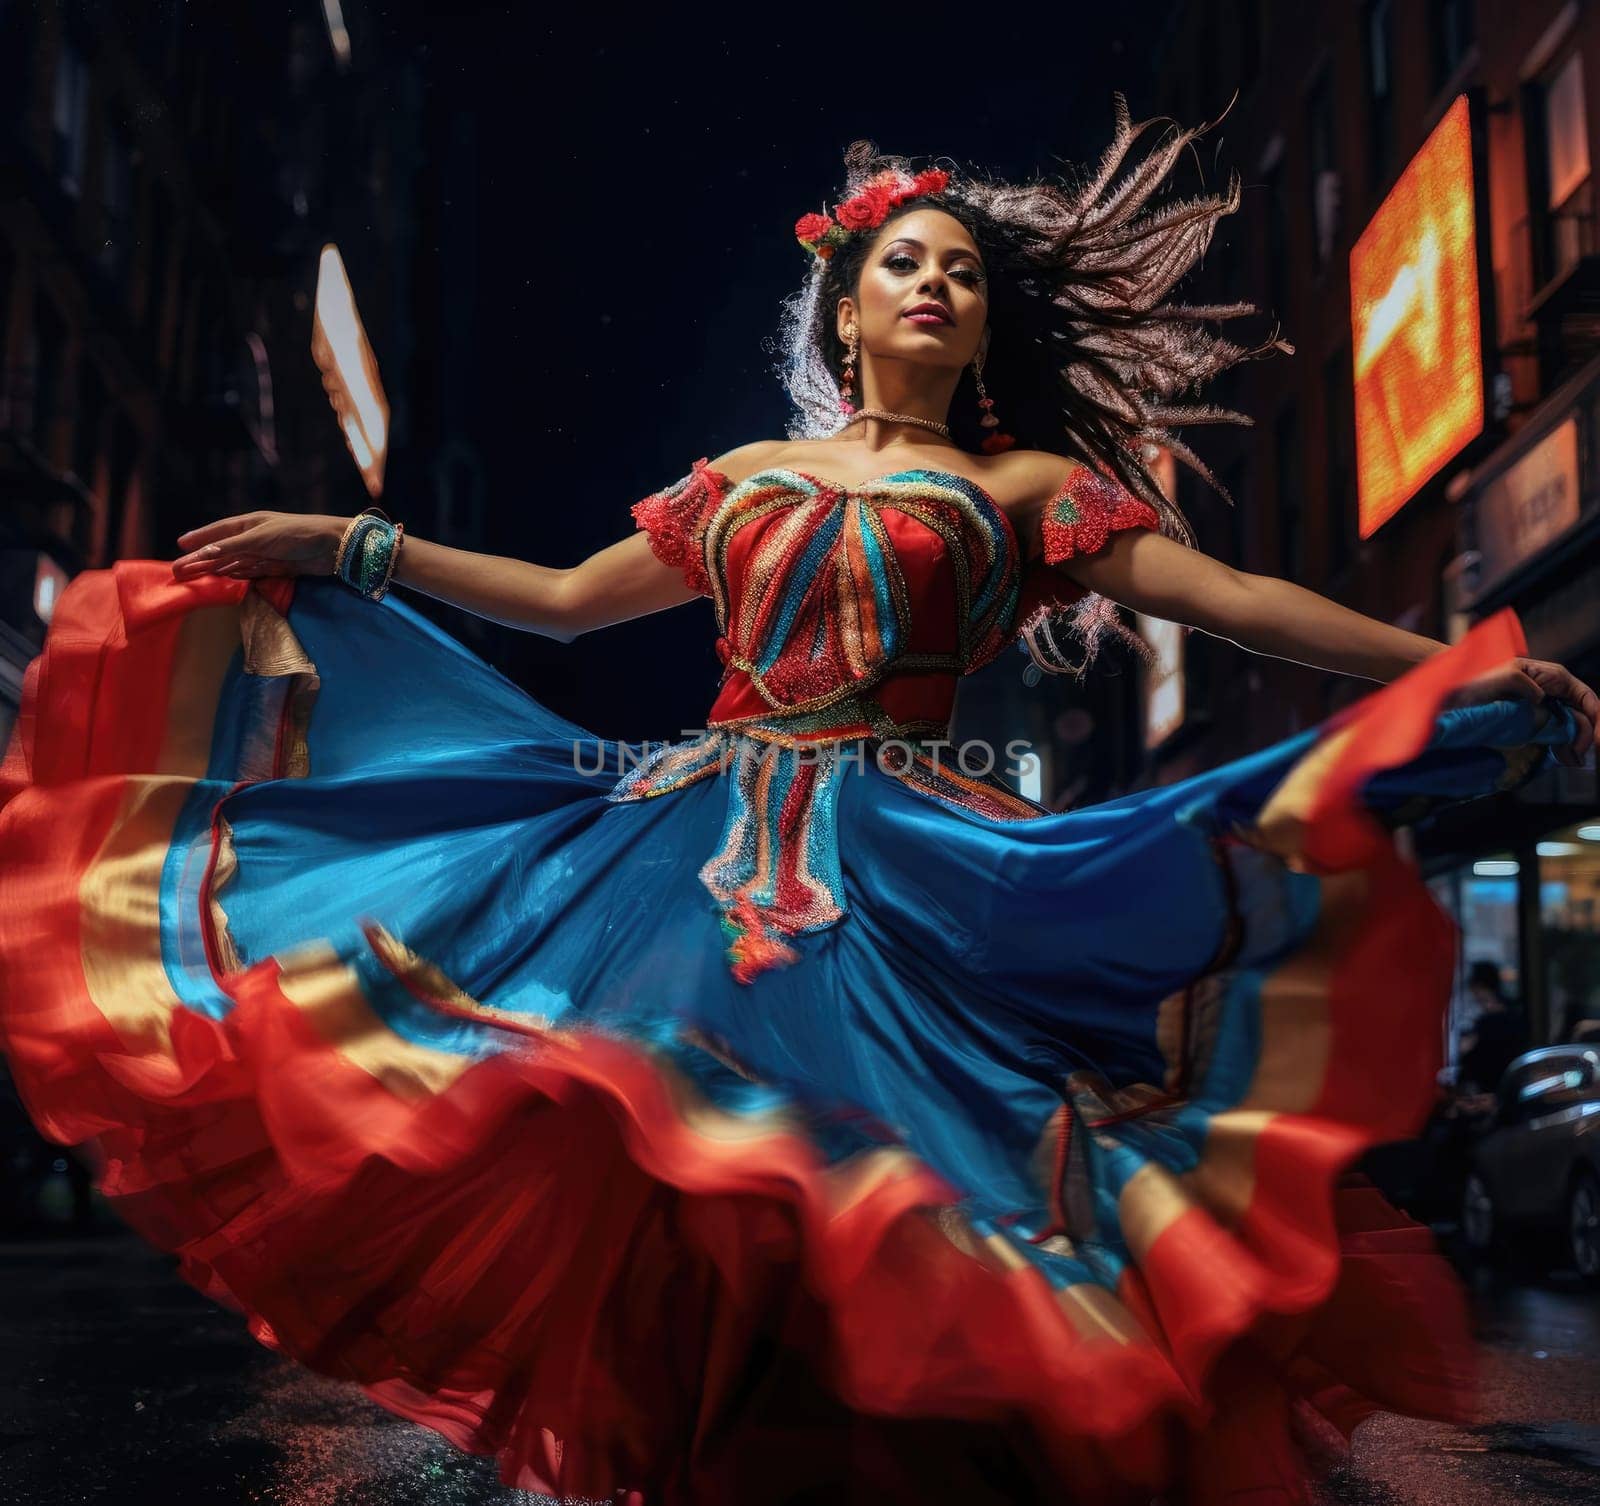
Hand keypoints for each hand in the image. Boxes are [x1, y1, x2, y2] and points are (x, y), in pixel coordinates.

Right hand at [171, 513, 349, 581]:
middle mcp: (255, 538)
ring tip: (193, 578)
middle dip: (200, 560)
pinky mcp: (276, 568)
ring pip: (232, 563)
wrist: (333, 547)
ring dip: (213, 570)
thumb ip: (234, 546)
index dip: (199, 539)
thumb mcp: (262, 538)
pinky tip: (222, 580)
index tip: (179, 545)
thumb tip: (205, 552)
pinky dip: (235, 576)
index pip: (218, 532)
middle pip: (222, 550)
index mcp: (250, 524)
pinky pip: (250, 573)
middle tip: (178, 570)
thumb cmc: (298, 533)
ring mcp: (265, 554)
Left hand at [1441, 655, 1597, 766]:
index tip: (1594, 742)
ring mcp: (1543, 707)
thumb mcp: (1501, 675)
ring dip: (1573, 745)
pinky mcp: (1531, 720)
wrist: (1451, 691)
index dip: (1595, 719)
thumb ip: (1523, 683)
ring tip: (1571, 762)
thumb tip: (1541, 698)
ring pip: (1569, 727)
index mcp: (1552, 676)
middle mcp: (1552, 691)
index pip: (1585, 698)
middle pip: (1581, 716)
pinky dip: (1560, 746)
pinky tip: (1561, 758)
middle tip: (1577, 759)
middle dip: (1584, 737)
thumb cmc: (1475, 678)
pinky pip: (1553, 733)